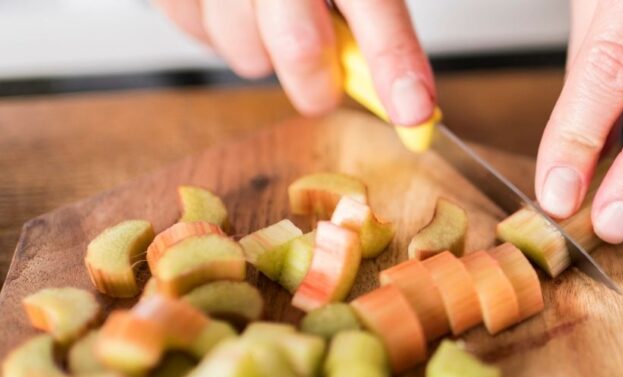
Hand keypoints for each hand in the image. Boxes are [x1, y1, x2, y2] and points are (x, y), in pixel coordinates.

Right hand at [153, 0, 435, 123]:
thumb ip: (374, 18)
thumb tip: (407, 92)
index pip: (375, 8)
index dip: (394, 64)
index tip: (413, 111)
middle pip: (299, 46)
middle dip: (317, 82)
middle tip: (325, 82)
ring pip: (247, 54)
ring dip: (265, 53)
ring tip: (270, 13)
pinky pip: (200, 35)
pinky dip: (222, 32)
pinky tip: (236, 4)